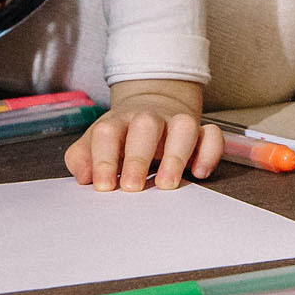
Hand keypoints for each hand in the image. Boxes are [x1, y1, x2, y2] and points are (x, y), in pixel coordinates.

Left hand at [67, 79, 223, 191]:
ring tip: (167, 183)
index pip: (108, 132)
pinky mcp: (200, 130)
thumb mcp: (94, 144)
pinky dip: (210, 151)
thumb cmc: (121, 136)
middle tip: (132, 187)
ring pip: (184, 125)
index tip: (103, 186)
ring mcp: (176, 122)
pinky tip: (199, 173)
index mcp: (118, 122)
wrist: (150, 107)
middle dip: (138, 157)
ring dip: (177, 154)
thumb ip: (82, 158)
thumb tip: (84, 177)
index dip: (103, 159)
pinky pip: (212, 134)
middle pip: (145, 125)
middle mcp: (148, 118)